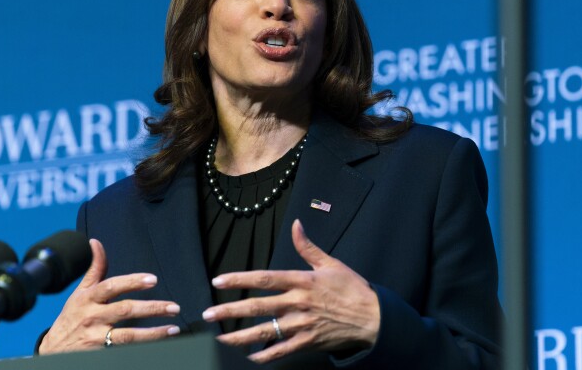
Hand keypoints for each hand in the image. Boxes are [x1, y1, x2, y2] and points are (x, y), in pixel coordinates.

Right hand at [38, 239, 180, 353]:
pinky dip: (142, 346)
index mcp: (89, 298)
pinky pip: (123, 349)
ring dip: (153, 333)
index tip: (153, 279)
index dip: (132, 282)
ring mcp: (96, 337)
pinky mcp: (99, 352)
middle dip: (151, 308)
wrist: (54, 350)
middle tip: (173, 307)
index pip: (112, 286)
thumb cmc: (71, 317)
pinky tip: (159, 343)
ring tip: (172, 328)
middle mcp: (93, 316)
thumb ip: (94, 269)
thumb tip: (95, 243)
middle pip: (125, 310)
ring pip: (127, 335)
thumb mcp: (79, 292)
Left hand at [202, 219, 380, 363]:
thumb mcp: (331, 263)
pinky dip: (264, 355)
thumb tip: (296, 225)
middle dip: (230, 310)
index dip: (239, 279)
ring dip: (240, 336)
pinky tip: (248, 358)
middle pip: (258, 307)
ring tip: (219, 338)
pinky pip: (281, 351)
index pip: (264, 278)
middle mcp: (298, 303)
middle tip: (208, 314)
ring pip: (265, 332)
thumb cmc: (352, 288)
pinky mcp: (308, 341)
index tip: (218, 281)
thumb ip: (308, 246)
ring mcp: (302, 324)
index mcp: (302, 281)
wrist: (373, 317)